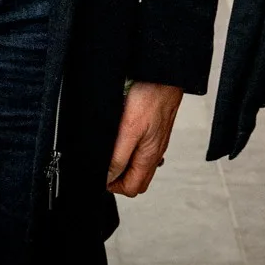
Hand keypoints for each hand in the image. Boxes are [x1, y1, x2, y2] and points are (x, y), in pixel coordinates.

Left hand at [107, 81, 182, 196]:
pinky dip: (132, 152)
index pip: (133, 188)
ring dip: (125, 166)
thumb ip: (119, 157)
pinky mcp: (155, 131)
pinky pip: (144, 151)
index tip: (100, 176)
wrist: (164, 76)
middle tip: (104, 167)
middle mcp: (155, 153)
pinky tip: (123, 140)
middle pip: (138, 181)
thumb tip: (109, 178)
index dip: (114, 187)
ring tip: (111, 155)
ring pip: (141, 167)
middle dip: (119, 180)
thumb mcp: (128, 130)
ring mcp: (157, 143)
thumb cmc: (150, 98)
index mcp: (149, 157)